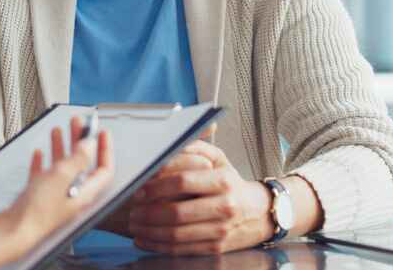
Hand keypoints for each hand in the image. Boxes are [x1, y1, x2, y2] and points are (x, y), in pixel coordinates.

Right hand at [0, 117, 113, 258]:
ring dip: (61, 148)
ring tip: (59, 131)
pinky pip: (43, 177)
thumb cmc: (37, 212)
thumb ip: (79, 158)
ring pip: (62, 168)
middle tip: (78, 124)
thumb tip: (90, 144)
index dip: (105, 149)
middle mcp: (71, 196)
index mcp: (84, 193)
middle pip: (82, 164)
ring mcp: (54, 197)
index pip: (103, 169)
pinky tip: (39, 154)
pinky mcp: (36, 198)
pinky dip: (42, 163)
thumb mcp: (62, 176)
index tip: (102, 133)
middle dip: (80, 142)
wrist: (12, 232)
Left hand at [128, 140, 274, 254]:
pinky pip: (182, 249)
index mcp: (223, 181)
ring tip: (135, 225)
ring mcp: (221, 230)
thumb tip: (168, 144)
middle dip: (148, 213)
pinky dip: (159, 246)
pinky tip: (145, 240)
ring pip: (177, 234)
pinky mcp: (216, 247)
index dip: (156, 187)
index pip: (183, 182)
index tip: (139, 190)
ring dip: (150, 231)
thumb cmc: (231, 184)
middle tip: (132, 210)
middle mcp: (224, 206)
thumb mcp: (219, 159)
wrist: (259, 212)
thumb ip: (194, 148)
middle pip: (177, 212)